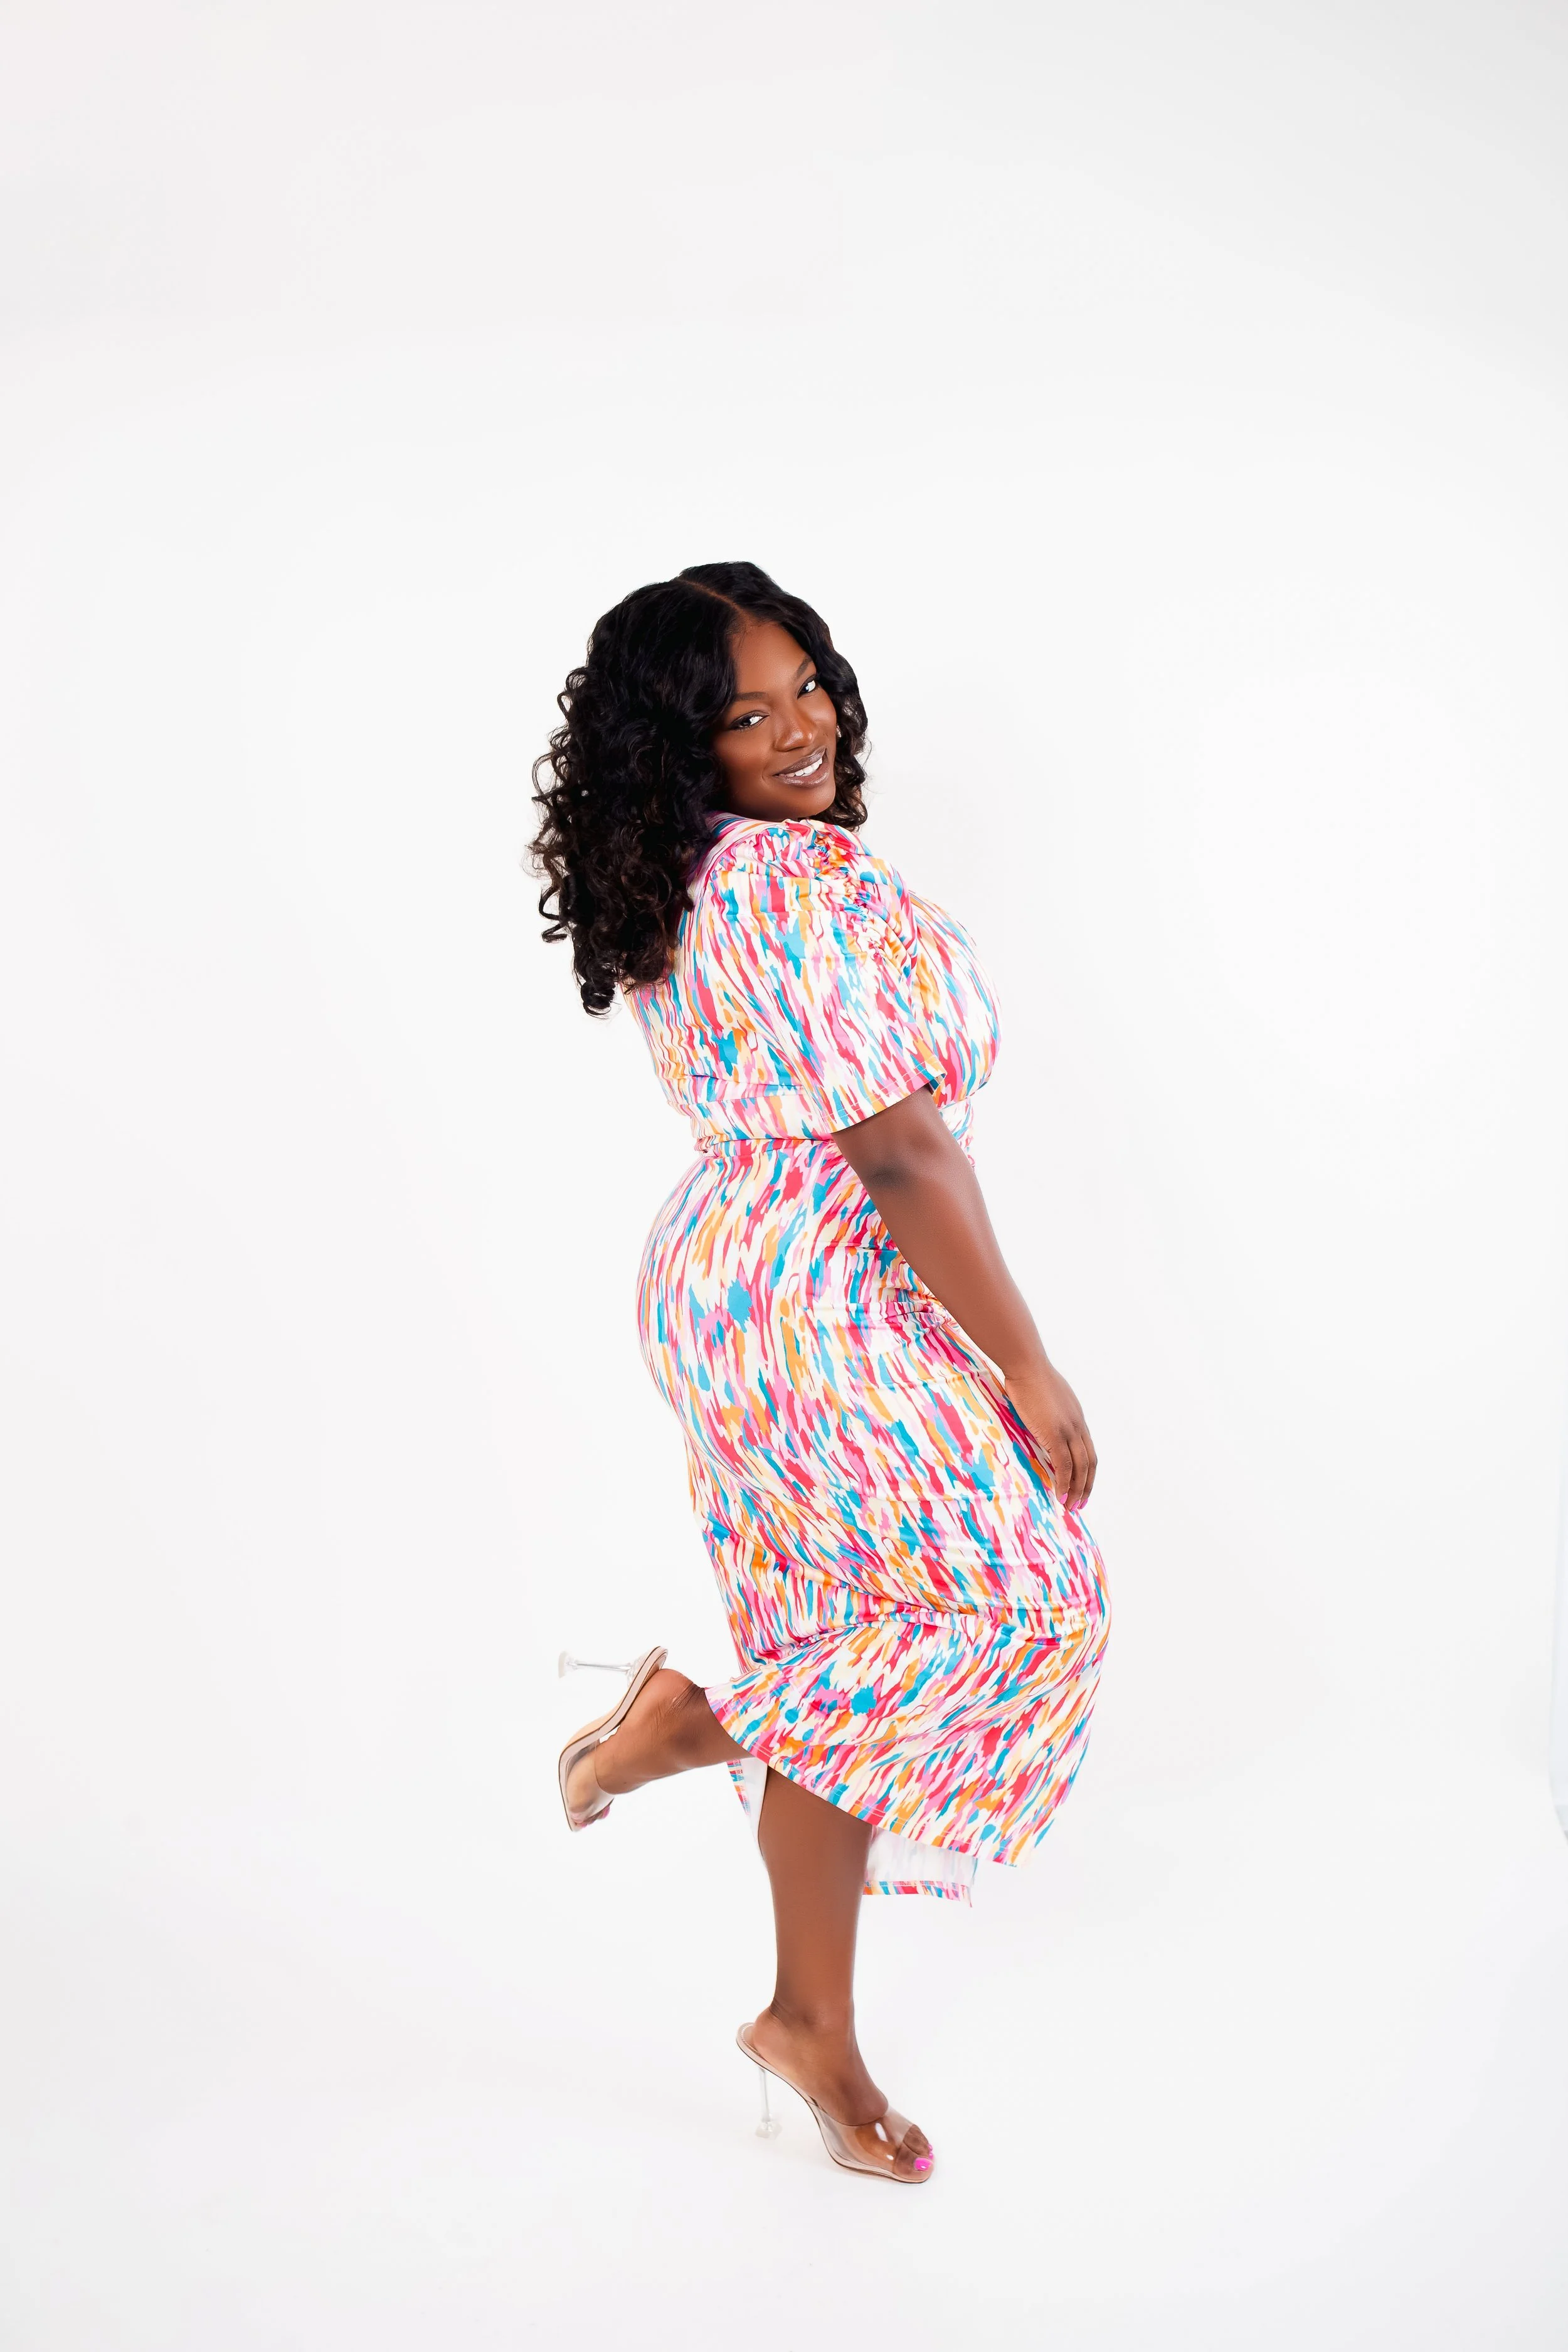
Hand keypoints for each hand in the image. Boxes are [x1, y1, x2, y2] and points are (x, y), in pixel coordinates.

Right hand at [1002, 1357, 1096, 1511]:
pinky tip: (1060, 1496)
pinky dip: (1065, 1483)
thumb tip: (1038, 1419)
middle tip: (1081, 1504)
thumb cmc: (1029, 1376)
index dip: (1088, 1471)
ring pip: (1081, 1468)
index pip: (1088, 1450)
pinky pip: (1064, 1465)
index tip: (1083, 1486)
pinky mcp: (1056, 1434)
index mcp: (1077, 1417)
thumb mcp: (1045, 1397)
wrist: (1027, 1366)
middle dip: (1087, 1485)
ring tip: (1071, 1507)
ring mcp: (1069, 1430)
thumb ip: (1048, 1412)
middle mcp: (1078, 1426)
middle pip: (1090, 1462)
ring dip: (1077, 1490)